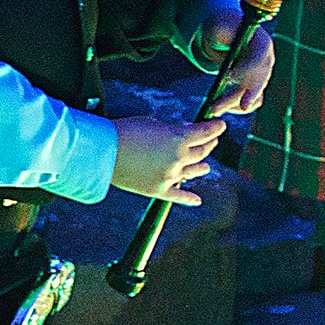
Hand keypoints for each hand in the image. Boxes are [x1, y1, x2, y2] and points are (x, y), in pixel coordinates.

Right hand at [107, 113, 225, 203]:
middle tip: (211, 141)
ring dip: (202, 167)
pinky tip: (198, 200)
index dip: (215, 128)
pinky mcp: (158, 190)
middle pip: (202, 152)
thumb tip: (182, 134)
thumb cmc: (124, 132)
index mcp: (178, 138)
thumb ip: (171, 130)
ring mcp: (170, 176)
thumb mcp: (152, 123)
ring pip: (194, 172)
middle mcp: (178, 158)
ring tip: (205, 166)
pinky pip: (179, 196)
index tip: (220, 125)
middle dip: (209, 144)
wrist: (103, 152)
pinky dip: (190, 199)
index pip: (205, 132)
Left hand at [200, 20, 275, 116]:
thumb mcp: (219, 25)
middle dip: (245, 95)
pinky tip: (219, 108)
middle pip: (259, 81)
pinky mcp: (253, 86)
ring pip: (253, 96)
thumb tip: (224, 39)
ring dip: (234, 104)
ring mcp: (261, 76)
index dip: (247, 67)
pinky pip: (249, 102)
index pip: (260, 56)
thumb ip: (221, 31)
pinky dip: (234, 106)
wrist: (227, 35)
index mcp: (262, 43)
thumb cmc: (223, 27)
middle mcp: (266, 62)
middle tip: (231, 106)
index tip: (229, 76)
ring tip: (213, 109)